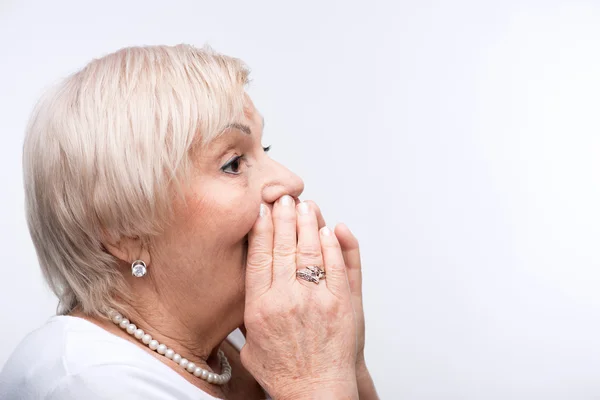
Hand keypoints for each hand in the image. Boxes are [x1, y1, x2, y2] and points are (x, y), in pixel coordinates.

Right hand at [240, 195, 357, 398]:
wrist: (316, 391)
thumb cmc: (284, 372)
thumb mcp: (251, 345)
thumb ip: (247, 313)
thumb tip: (246, 284)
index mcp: (260, 307)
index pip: (258, 257)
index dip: (260, 229)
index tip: (260, 210)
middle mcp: (287, 298)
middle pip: (283, 246)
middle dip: (283, 217)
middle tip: (283, 198)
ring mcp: (316, 299)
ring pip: (310, 250)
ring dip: (307, 223)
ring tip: (305, 205)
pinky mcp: (341, 302)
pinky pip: (335, 265)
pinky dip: (332, 245)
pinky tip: (327, 230)